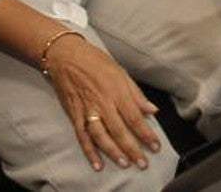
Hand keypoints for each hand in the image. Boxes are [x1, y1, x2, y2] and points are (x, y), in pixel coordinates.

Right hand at [42, 34, 162, 171]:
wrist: (65, 56)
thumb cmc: (95, 61)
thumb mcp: (120, 71)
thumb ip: (136, 93)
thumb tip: (152, 110)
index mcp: (117, 91)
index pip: (135, 117)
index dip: (146, 134)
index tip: (155, 146)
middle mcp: (103, 102)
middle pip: (119, 130)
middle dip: (132, 148)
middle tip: (143, 163)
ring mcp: (87, 110)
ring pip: (101, 136)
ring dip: (113, 152)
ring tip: (124, 164)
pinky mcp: (74, 114)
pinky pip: (82, 136)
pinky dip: (89, 151)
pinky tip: (97, 163)